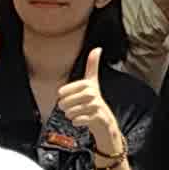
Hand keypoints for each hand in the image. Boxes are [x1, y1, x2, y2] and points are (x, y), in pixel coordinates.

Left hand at [56, 47, 124, 162]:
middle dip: (64, 106)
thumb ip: (93, 65)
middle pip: (67, 101)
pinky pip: (79, 120)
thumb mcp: (93, 81)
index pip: (65, 89)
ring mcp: (96, 106)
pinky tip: (78, 121)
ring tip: (73, 114)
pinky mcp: (97, 118)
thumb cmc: (94, 100)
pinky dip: (76, 121)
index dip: (63, 94)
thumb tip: (98, 48)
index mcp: (89, 84)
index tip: (64, 96)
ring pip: (72, 111)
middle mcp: (93, 94)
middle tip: (67, 108)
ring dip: (70, 114)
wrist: (105, 121)